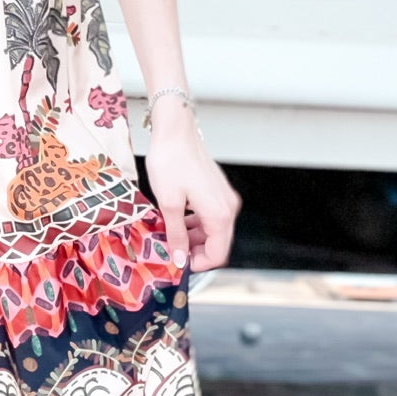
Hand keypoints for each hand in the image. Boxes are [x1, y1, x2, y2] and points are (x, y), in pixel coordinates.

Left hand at [143, 104, 239, 275]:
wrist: (176, 131)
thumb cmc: (171, 161)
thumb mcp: (168, 203)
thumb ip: (176, 235)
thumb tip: (179, 259)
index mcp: (219, 214)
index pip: (218, 255)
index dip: (198, 265)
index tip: (177, 264)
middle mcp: (228, 207)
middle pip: (218, 244)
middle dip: (195, 252)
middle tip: (171, 252)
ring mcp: (224, 198)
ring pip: (214, 231)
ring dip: (194, 239)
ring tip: (170, 236)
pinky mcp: (217, 191)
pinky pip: (211, 217)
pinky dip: (196, 225)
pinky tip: (177, 221)